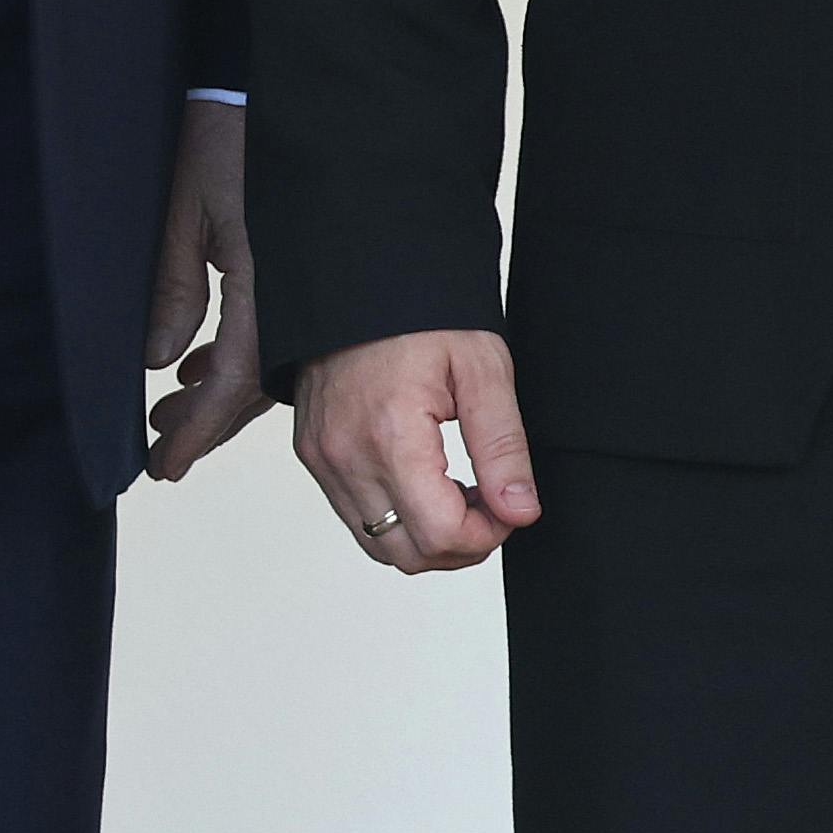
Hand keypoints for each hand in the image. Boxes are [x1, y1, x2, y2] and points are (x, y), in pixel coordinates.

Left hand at [140, 100, 269, 480]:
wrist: (280, 91)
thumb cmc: (228, 136)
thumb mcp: (187, 209)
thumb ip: (175, 288)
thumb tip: (159, 359)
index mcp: (265, 284)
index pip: (233, 381)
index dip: (198, 429)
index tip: (165, 465)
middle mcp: (289, 296)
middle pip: (251, 385)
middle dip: (205, 422)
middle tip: (163, 451)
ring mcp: (296, 286)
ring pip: (261, 363)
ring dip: (216, 392)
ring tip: (169, 412)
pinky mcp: (294, 272)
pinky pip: (270, 334)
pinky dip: (232, 358)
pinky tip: (196, 364)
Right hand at [297, 327, 539, 573]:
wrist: (356, 277)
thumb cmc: (419, 312)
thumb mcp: (481, 369)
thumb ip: (503, 448)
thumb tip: (520, 512)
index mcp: (390, 435)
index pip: (440, 535)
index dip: (487, 535)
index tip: (507, 506)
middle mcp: (345, 456)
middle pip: (407, 555)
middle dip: (458, 546)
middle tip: (487, 504)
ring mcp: (322, 458)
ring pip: (377, 544)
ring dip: (425, 536)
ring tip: (455, 490)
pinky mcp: (312, 453)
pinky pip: (354, 515)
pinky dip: (394, 516)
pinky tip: (422, 480)